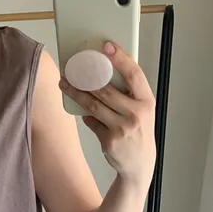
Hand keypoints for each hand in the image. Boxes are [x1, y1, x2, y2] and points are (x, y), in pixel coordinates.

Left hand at [59, 42, 155, 187]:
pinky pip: (92, 123)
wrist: (140, 164)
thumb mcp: (143, 111)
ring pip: (94, 106)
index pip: (134, 75)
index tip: (107, 47)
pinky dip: (86, 117)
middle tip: (72, 69)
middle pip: (106, 91)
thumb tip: (102, 74)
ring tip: (65, 85)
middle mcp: (136, 115)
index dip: (121, 59)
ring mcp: (122, 129)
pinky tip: (83, 113)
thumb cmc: (139, 132)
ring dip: (77, 94)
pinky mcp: (109, 141)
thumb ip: (130, 94)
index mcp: (147, 102)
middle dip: (86, 79)